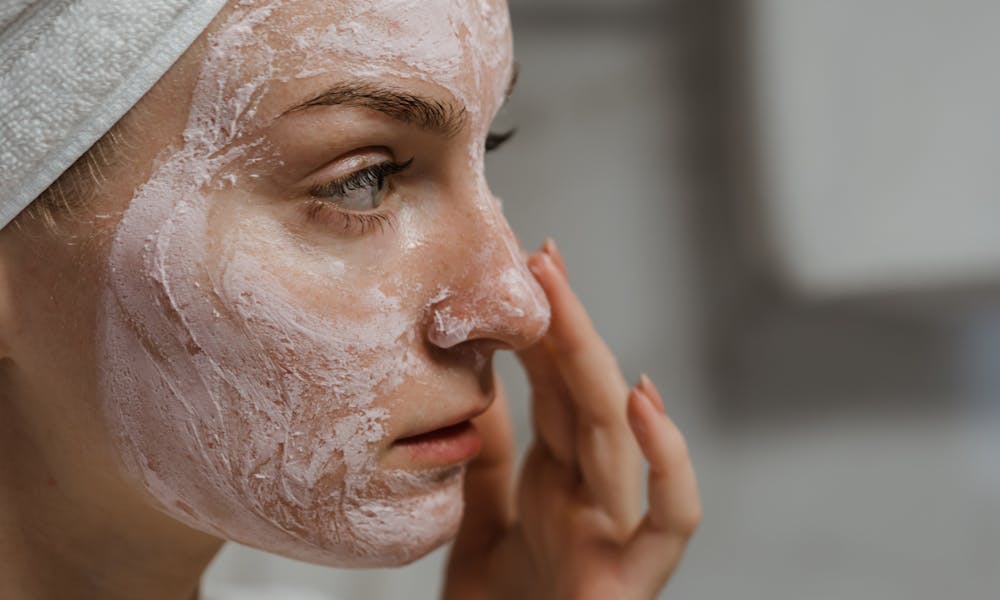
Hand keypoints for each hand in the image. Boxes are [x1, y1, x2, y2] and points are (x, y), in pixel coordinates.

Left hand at [443, 240, 701, 599]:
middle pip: (583, 397)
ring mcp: (614, 533)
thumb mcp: (478, 522)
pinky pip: (670, 522)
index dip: (545, 328)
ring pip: (617, 437)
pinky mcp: (630, 580)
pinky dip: (668, 463)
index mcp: (556, 479)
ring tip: (561, 300)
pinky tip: (640, 402)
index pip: (554, 387)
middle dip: (566, 326)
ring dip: (593, 363)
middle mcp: (591, 495)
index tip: (526, 267)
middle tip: (542, 260)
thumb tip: (476, 384)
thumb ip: (487, 460)